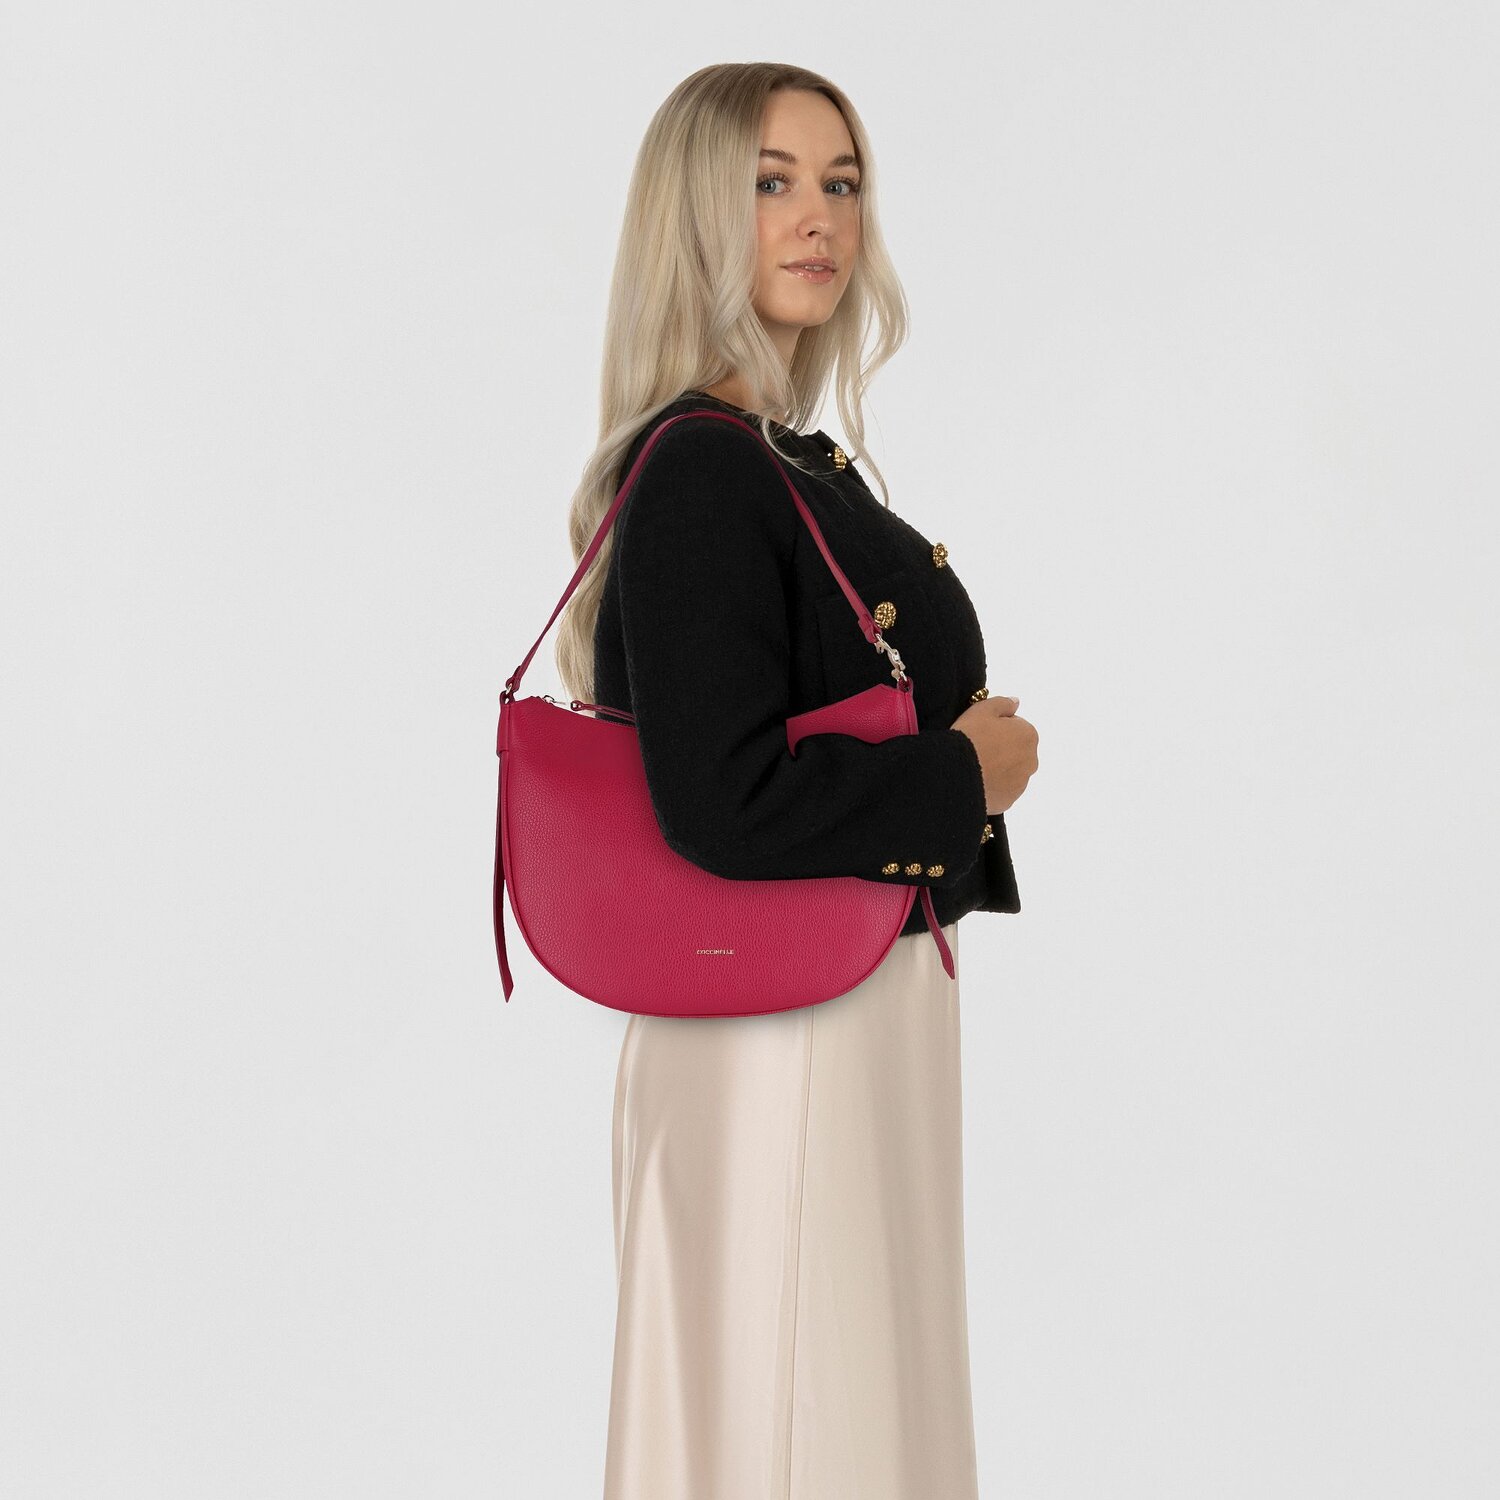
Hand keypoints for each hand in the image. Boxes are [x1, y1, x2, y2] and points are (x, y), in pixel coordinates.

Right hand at [950, 695, 1037, 813]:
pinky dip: (992, 786)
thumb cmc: (970, 737)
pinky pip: (1001, 791)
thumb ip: (1003, 703)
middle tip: (976, 749)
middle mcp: (1031, 760)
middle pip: (1015, 751)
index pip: (1015, 728)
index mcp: (1028, 735)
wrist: (957, 774)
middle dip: (1000, 750)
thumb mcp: (982, 709)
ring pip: (1010, 773)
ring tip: (974, 767)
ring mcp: (1021, 783)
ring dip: (997, 769)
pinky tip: (975, 781)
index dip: (995, 728)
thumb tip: (1017, 702)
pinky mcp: (1009, 801)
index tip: (980, 732)